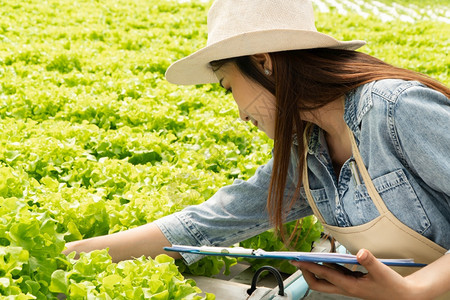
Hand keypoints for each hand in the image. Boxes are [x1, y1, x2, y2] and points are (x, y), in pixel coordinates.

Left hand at [290, 249, 428, 299]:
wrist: (404, 296)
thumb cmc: (393, 286)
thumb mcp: (383, 272)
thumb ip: (370, 261)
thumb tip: (360, 252)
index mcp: (350, 287)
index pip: (324, 275)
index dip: (310, 267)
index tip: (298, 260)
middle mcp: (345, 287)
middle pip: (318, 283)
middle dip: (306, 273)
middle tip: (296, 261)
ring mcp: (347, 285)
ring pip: (325, 278)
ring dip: (314, 269)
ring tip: (304, 256)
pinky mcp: (351, 281)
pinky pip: (334, 273)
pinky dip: (326, 266)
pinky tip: (323, 258)